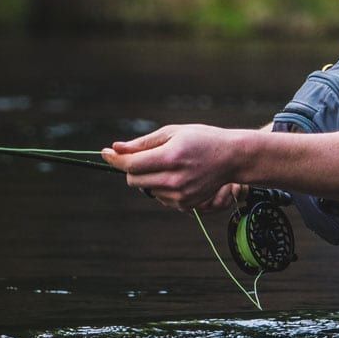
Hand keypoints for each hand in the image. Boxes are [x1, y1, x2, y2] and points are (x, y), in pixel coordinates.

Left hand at [101, 124, 245, 210]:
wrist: (232, 158)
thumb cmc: (202, 139)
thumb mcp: (173, 133)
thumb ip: (143, 143)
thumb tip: (116, 148)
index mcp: (171, 157)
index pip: (131, 164)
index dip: (115, 159)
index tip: (106, 152)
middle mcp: (175, 179)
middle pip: (133, 179)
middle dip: (131, 168)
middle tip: (142, 157)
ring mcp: (180, 194)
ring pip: (145, 189)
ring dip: (147, 178)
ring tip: (168, 165)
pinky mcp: (185, 204)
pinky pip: (160, 197)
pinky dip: (161, 187)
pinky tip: (177, 176)